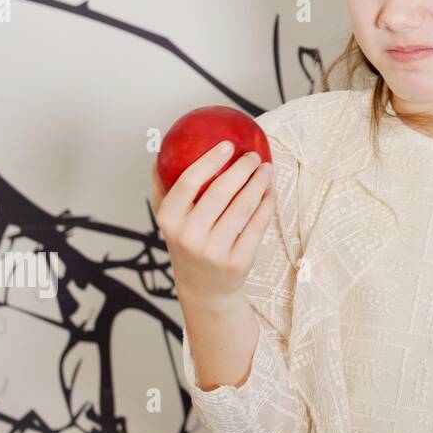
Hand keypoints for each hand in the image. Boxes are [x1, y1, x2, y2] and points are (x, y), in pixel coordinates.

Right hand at [152, 144, 275, 306]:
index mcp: (169, 220)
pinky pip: (258, 225)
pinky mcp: (238, 261)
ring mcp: (214, 251)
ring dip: (259, 183)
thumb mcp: (170, 220)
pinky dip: (268, 204)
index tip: (227, 145)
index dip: (209, 160)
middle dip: (242, 168)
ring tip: (267, 169)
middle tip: (254, 156)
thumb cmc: (188, 243)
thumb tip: (161, 153)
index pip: (187, 183)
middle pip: (221, 192)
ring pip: (243, 207)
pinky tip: (271, 191)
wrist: (203, 287)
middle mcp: (189, 236)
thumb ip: (164, 189)